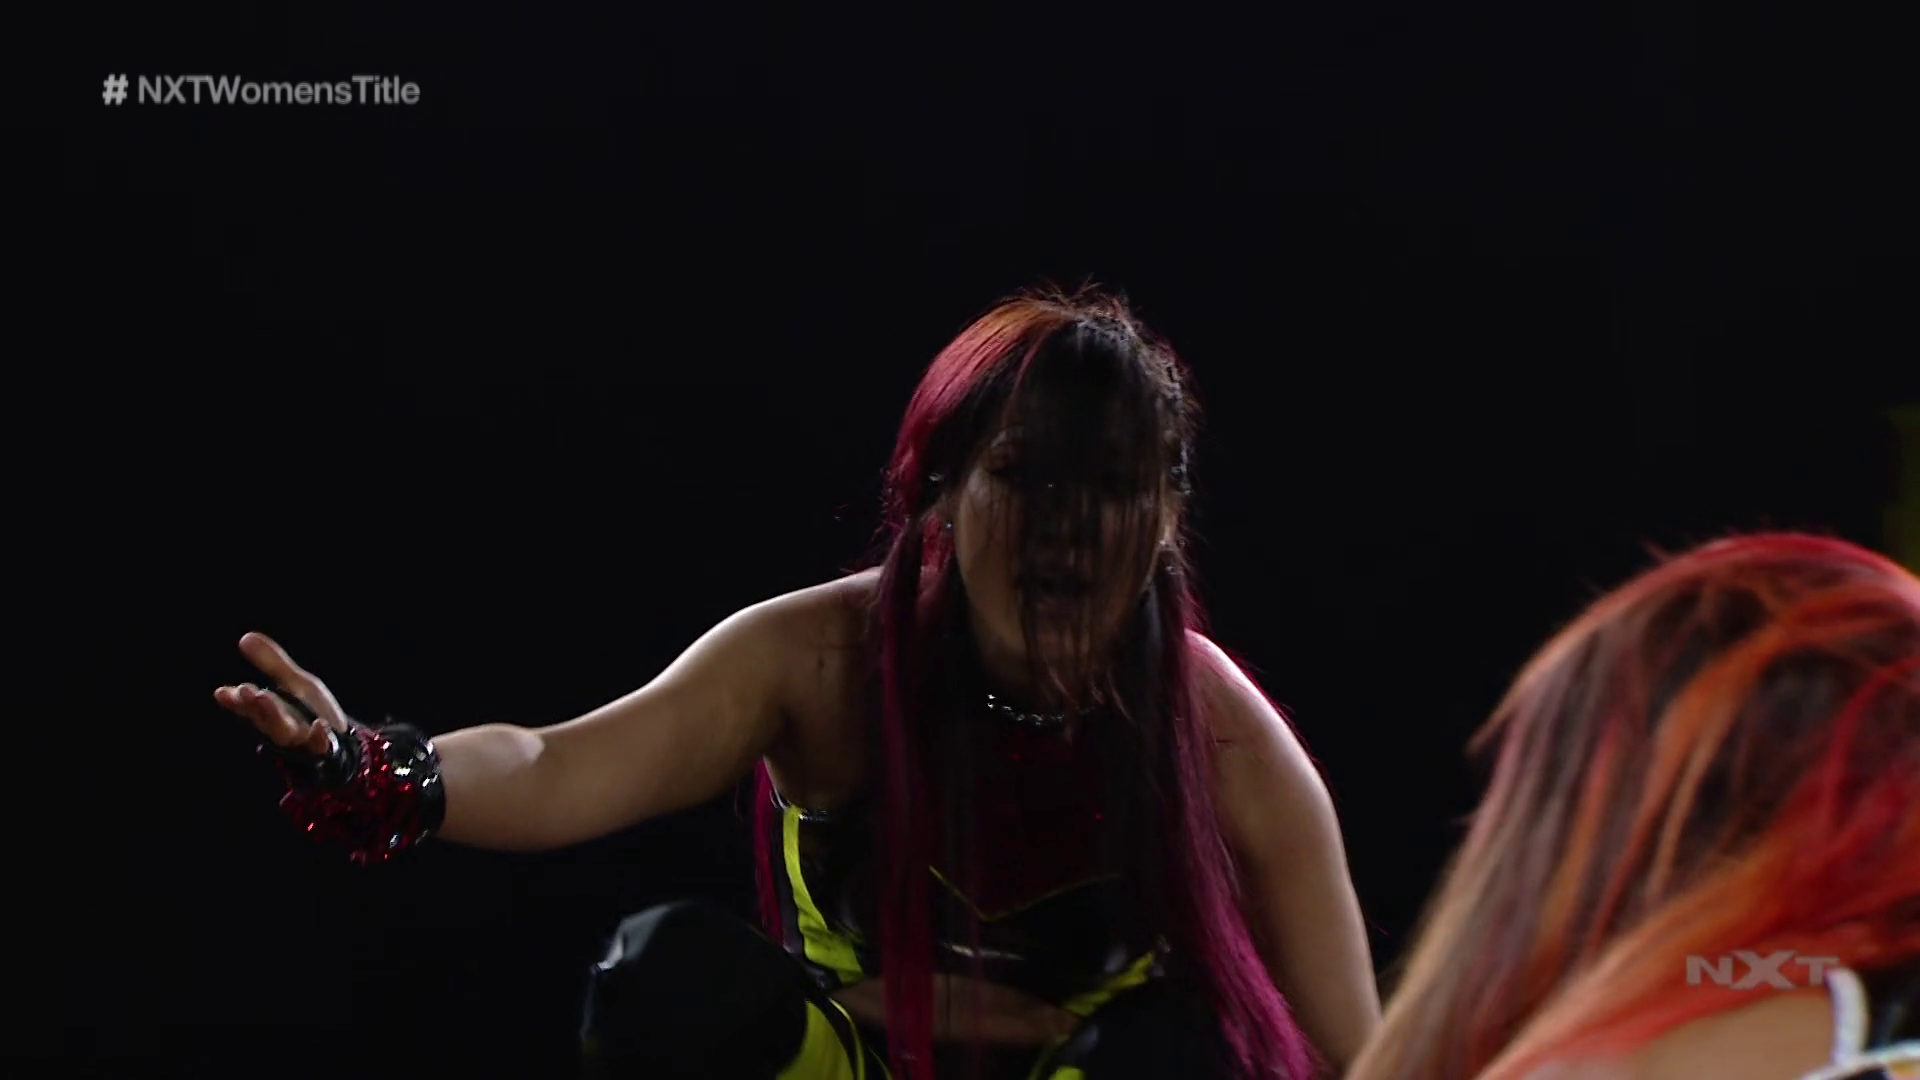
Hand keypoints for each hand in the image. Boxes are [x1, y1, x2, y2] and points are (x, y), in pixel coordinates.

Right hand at [213, 632, 351, 757]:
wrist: (342, 739)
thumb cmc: (312, 710)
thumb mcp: (295, 682)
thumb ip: (272, 663)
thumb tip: (245, 637)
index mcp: (272, 712)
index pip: (249, 707)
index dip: (235, 700)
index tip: (221, 692)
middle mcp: (282, 728)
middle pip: (264, 718)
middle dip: (253, 704)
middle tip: (244, 690)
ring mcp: (302, 740)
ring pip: (284, 732)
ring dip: (275, 716)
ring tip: (264, 697)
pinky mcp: (324, 748)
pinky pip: (321, 745)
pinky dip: (319, 736)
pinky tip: (319, 725)